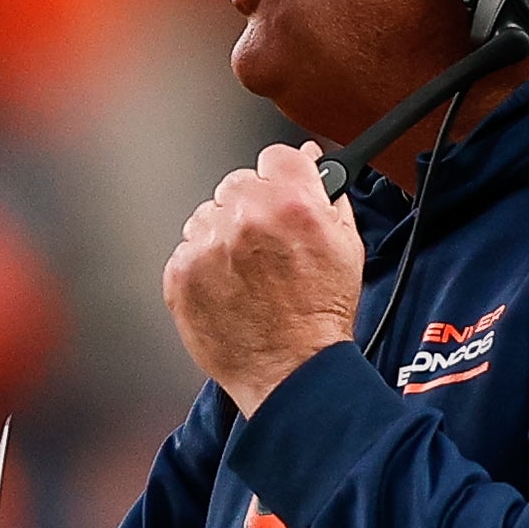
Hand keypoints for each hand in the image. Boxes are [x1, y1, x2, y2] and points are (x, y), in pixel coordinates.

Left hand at [163, 142, 366, 415]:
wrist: (291, 371)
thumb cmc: (320, 317)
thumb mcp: (347, 247)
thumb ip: (329, 199)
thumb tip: (317, 170)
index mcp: (292, 204)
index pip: (277, 156)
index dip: (283, 174)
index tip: (282, 187)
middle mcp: (246, 219)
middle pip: (238, 183)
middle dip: (252, 207)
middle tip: (267, 243)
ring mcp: (208, 246)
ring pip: (207, 215)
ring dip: (223, 234)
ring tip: (247, 271)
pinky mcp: (181, 274)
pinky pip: (187, 249)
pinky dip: (203, 264)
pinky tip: (228, 287)